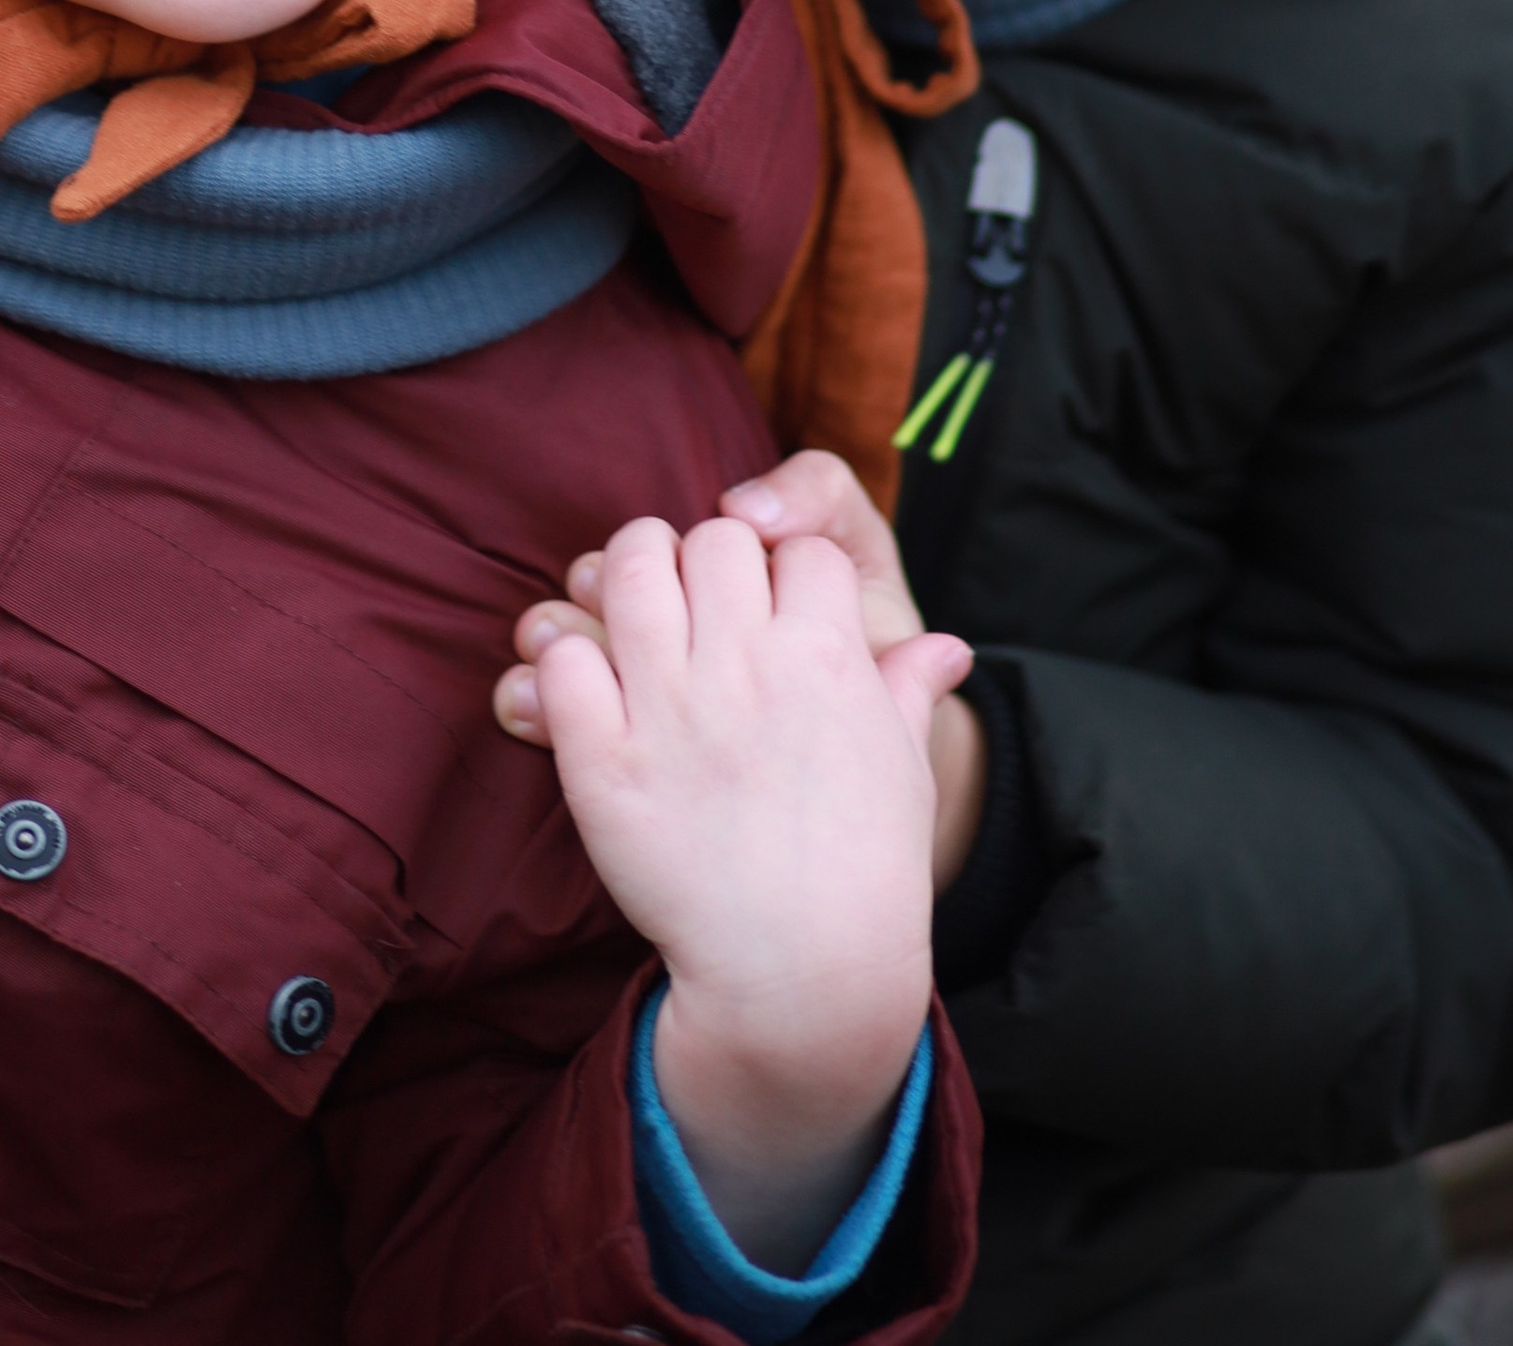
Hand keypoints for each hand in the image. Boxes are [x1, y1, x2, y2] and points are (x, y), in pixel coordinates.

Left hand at [527, 510, 967, 1274]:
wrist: (802, 972)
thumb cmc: (866, 870)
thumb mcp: (903, 769)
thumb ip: (910, 688)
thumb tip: (947, 647)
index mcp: (829, 656)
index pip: (799, 546)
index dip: (787, 567)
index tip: (777, 601)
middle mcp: (748, 666)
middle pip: (713, 540)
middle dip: (707, 559)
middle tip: (699, 601)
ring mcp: (670, 708)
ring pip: (631, 571)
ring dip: (632, 577)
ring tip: (638, 610)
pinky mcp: (603, 760)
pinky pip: (564, 661)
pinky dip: (569, 660)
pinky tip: (591, 686)